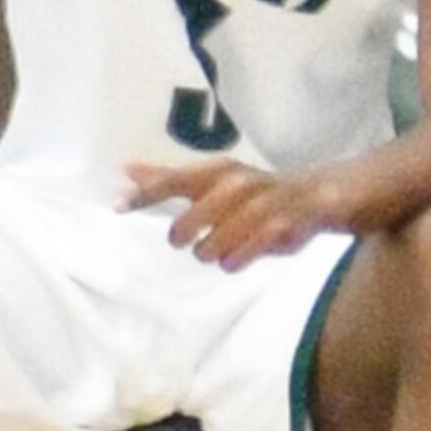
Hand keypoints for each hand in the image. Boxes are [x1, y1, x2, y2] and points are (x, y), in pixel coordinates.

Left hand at [123, 150, 328, 265]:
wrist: (313, 195)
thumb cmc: (251, 190)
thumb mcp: (211, 179)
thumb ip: (169, 178)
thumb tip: (125, 168)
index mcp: (217, 170)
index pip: (171, 181)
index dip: (143, 195)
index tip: (116, 207)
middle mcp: (236, 183)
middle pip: (185, 226)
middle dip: (183, 237)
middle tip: (190, 238)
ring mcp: (258, 205)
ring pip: (210, 249)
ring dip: (211, 254)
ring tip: (222, 247)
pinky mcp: (277, 229)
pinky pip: (237, 259)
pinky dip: (233, 262)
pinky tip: (237, 256)